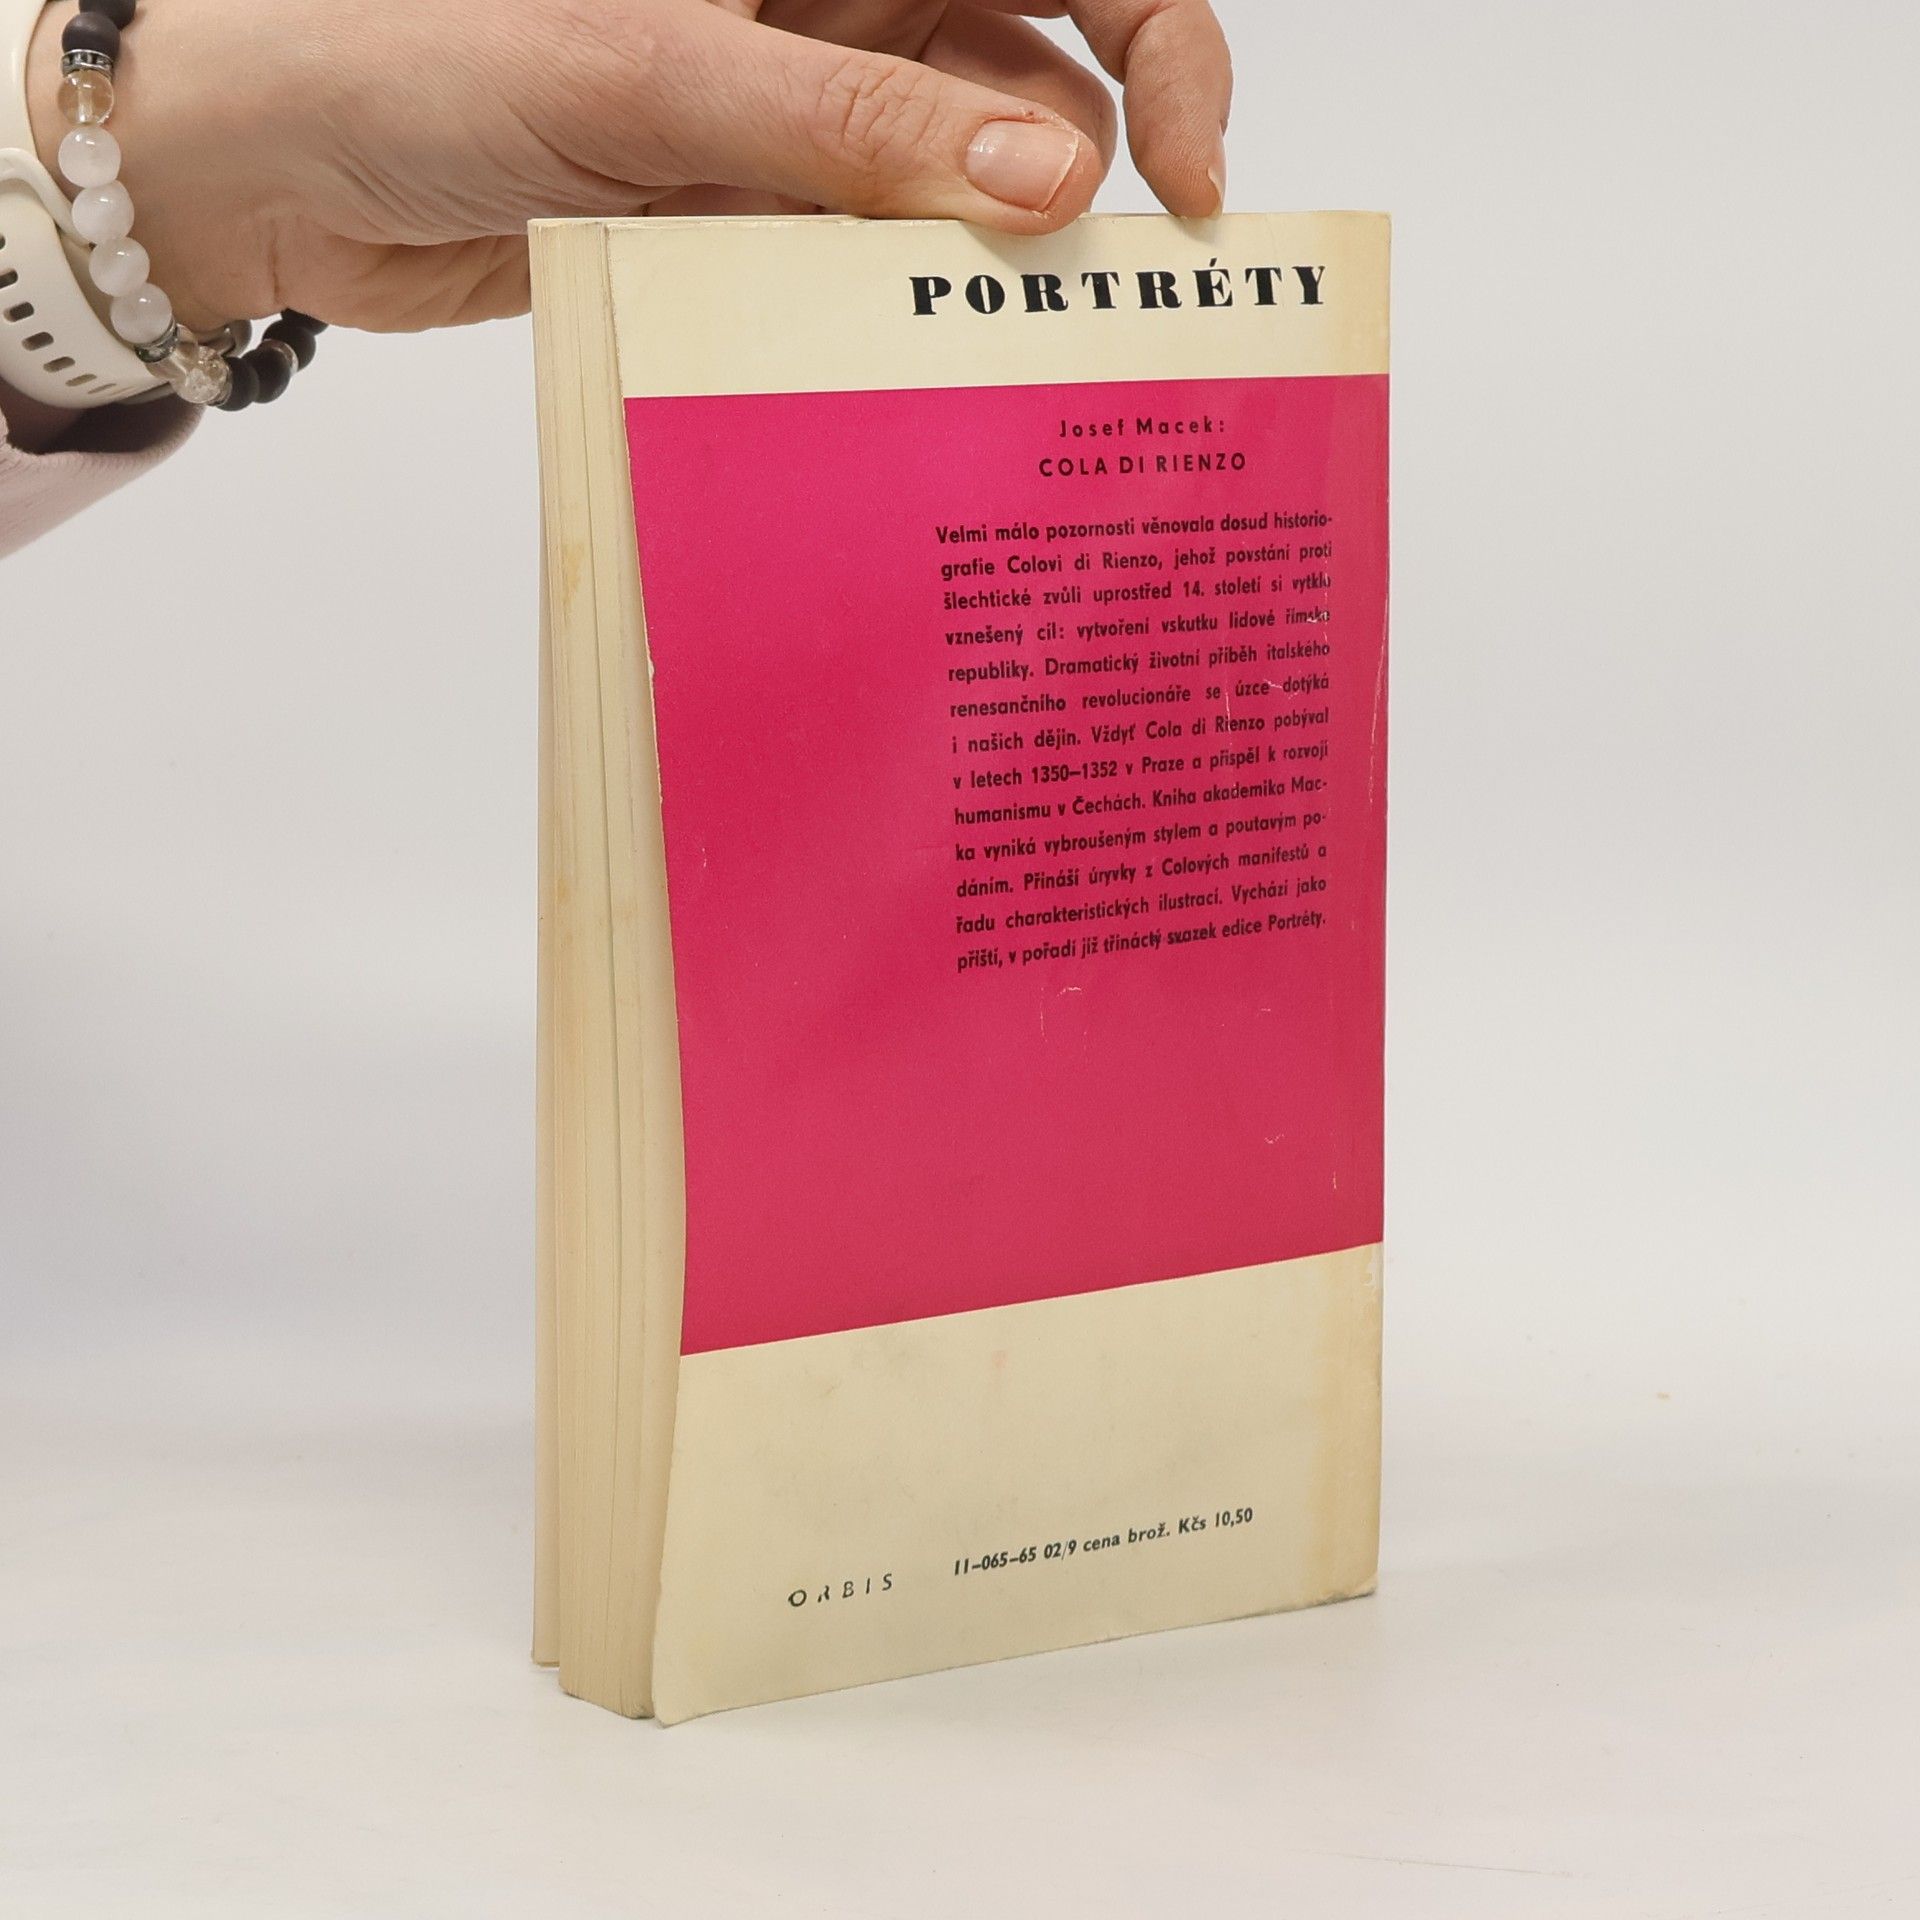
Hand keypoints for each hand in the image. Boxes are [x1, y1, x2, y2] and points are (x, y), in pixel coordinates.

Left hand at [28, 0, 1231, 334]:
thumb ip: (853, 122)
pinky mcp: (755, 222)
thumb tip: (1050, 177)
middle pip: (1042, 83)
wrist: (279, 163)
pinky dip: (900, 322)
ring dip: (990, 276)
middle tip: (1110, 314)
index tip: (1187, 179)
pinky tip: (918, 380)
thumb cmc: (421, 47)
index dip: (1162, 49)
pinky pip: (868, 270)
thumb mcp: (656, 69)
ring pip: (960, 197)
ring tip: (1011, 369)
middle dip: (1092, 190)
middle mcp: (839, 14)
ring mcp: (800, 124)